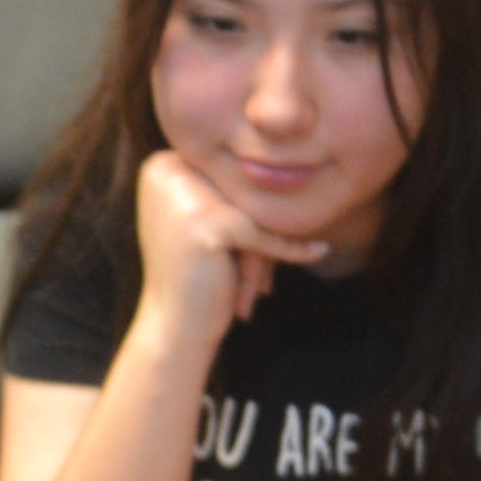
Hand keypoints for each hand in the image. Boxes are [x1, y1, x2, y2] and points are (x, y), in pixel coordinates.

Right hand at [130, 153, 326, 336]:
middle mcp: (166, 171)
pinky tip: (320, 251)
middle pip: (238, 192)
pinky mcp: (209, 224)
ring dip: (272, 242)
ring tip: (291, 263)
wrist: (173, 325)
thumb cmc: (193, 274)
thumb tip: (282, 156)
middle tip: (285, 255)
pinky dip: (291, 249)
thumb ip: (226, 186)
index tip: (273, 225)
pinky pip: (263, 235)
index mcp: (161, 164)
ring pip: (252, 212)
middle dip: (264, 224)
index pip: (224, 174)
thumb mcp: (202, 218)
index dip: (252, 202)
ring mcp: (185, 196)